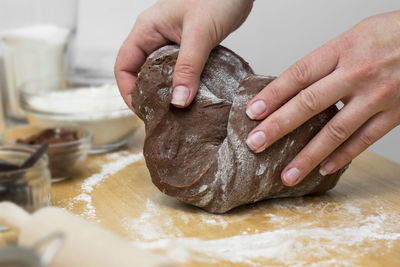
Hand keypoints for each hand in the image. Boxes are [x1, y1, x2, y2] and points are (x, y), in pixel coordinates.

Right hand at [115, 0, 252, 109]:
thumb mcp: (200, 34)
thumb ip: (189, 67)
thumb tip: (179, 101)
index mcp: (147, 30)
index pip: (124, 65)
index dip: (127, 90)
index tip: (141, 110)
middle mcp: (156, 37)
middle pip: (140, 72)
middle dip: (146, 95)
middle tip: (159, 116)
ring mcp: (172, 42)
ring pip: (160, 73)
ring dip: (166, 92)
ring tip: (176, 111)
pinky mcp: (189, 47)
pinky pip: (178, 70)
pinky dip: (182, 84)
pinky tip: (192, 96)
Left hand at [245, 11, 399, 185]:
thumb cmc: (391, 34)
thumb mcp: (352, 37)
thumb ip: (325, 62)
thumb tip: (294, 86)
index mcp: (343, 49)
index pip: (299, 74)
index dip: (273, 94)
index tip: (253, 112)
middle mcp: (357, 74)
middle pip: (309, 103)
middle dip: (278, 127)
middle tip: (256, 144)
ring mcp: (377, 96)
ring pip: (335, 131)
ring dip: (308, 156)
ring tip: (287, 174)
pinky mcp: (395, 114)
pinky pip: (364, 140)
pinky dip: (342, 157)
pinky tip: (323, 169)